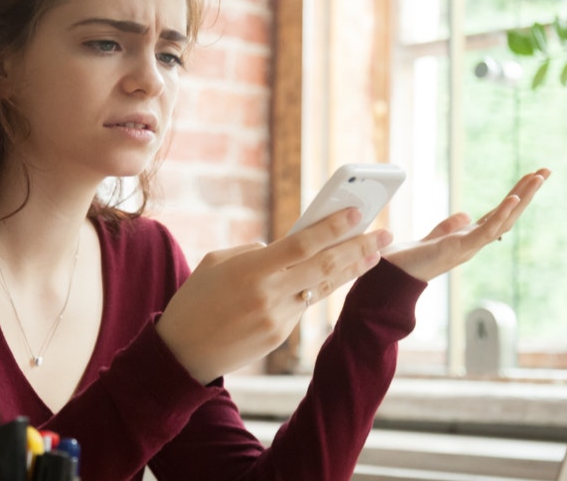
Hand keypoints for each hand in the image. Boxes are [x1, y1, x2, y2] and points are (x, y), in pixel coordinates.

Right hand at [156, 208, 392, 383]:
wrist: (182, 353)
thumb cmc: (194, 300)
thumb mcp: (217, 263)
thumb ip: (253, 252)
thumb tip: (283, 247)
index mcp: (252, 270)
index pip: (303, 243)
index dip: (333, 227)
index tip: (357, 213)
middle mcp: (270, 294)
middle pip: (325, 266)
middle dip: (359, 248)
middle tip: (384, 234)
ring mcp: (278, 318)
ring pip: (321, 288)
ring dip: (349, 270)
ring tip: (373, 255)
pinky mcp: (280, 335)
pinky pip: (302, 306)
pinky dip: (314, 289)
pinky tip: (330, 276)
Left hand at [383, 168, 549, 280]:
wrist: (390, 277)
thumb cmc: (408, 261)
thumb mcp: (433, 238)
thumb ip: (449, 227)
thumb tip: (466, 215)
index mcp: (469, 238)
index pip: (498, 213)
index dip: (515, 196)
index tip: (531, 177)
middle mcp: (473, 243)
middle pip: (507, 215)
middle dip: (527, 193)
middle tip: (546, 170)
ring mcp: (469, 247)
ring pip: (504, 221)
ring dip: (522, 198)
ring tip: (538, 177)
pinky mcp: (458, 249)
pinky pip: (486, 232)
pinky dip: (501, 215)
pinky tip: (514, 198)